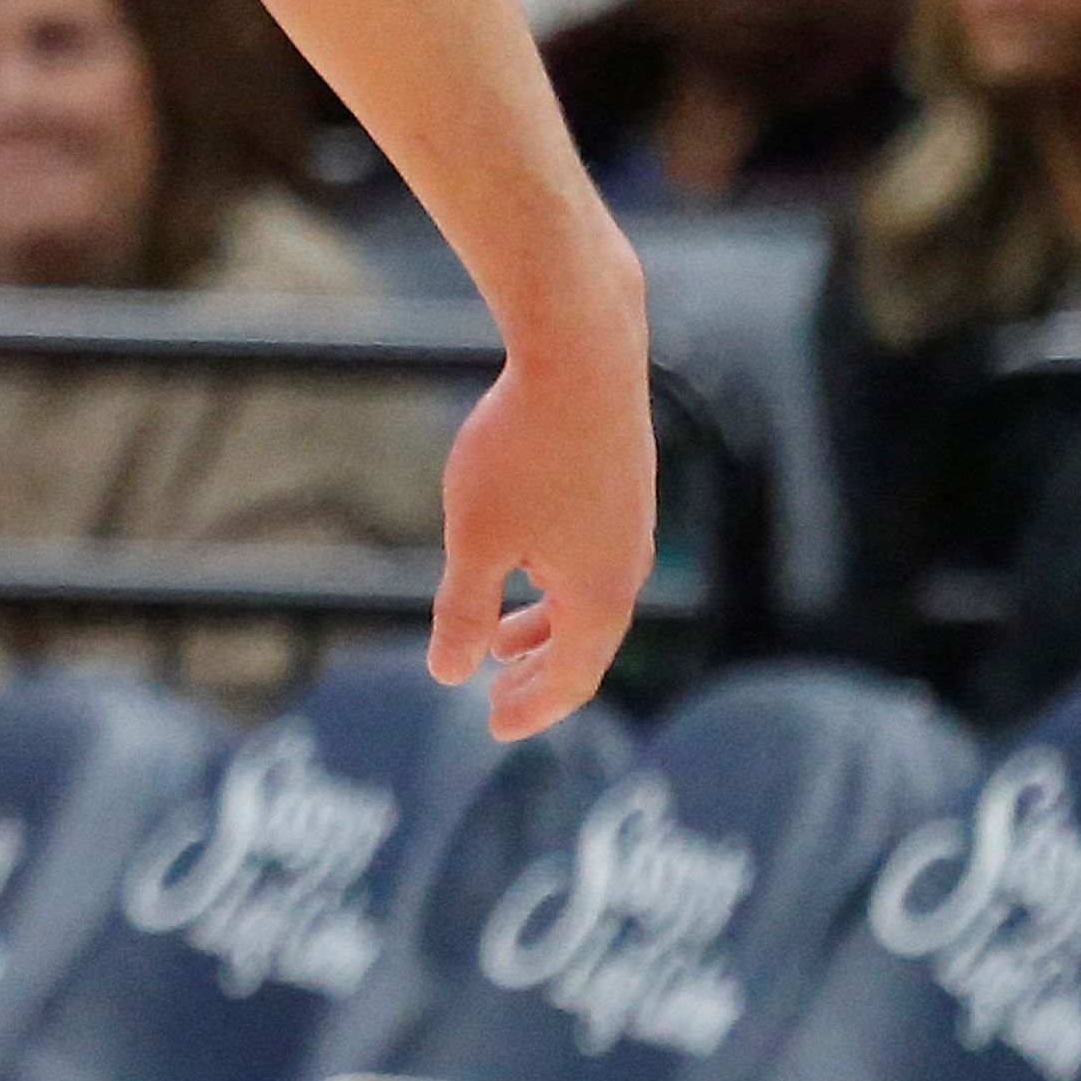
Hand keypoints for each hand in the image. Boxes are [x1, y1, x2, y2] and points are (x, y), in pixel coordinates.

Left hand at [435, 315, 653, 738]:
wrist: (581, 354)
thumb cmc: (522, 450)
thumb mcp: (476, 539)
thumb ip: (464, 611)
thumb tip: (448, 673)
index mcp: (600, 596)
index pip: (572, 678)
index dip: (532, 707)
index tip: (493, 726)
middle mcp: (628, 567)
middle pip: (585, 645)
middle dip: (536, 674)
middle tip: (493, 696)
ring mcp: (632, 526)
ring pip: (587, 599)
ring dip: (543, 627)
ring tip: (498, 639)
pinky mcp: (625, 488)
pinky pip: (591, 559)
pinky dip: (555, 583)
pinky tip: (520, 563)